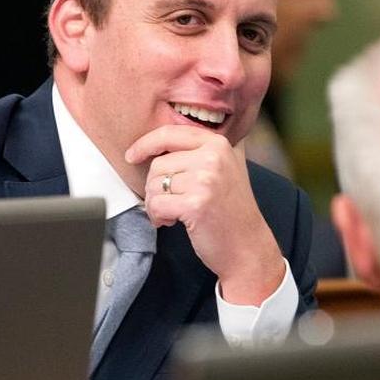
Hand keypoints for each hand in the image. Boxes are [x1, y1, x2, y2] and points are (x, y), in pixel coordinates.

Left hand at [125, 125, 283, 304]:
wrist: (247, 246)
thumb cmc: (229, 211)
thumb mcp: (221, 170)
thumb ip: (196, 151)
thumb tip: (155, 142)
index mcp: (217, 144)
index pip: (169, 133)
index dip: (145, 144)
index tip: (131, 155)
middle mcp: (213, 158)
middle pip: (158, 164)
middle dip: (155, 187)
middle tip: (168, 203)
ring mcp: (205, 180)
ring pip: (154, 185)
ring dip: (156, 204)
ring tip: (172, 214)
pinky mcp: (196, 204)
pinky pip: (156, 205)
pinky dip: (157, 217)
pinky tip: (171, 222)